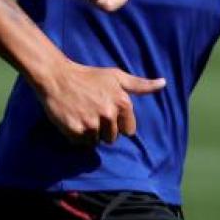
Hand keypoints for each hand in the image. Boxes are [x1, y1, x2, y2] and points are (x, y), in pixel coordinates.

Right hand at [34, 58, 165, 144]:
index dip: (118, 124)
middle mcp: (108, 114)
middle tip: (91, 111)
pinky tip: (72, 118)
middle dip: (103, 128)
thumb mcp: (116, 76)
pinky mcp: (75, 130)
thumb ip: (140, 84)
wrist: (56, 76)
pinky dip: (76, 134)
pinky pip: (80, 143)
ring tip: (81, 113)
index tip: (106, 111)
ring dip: (89, 132)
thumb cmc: (88, 76)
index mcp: (122, 102)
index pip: (129, 130)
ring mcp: (91, 123)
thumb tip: (163, 83)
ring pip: (96, 142)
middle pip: (112, 138)